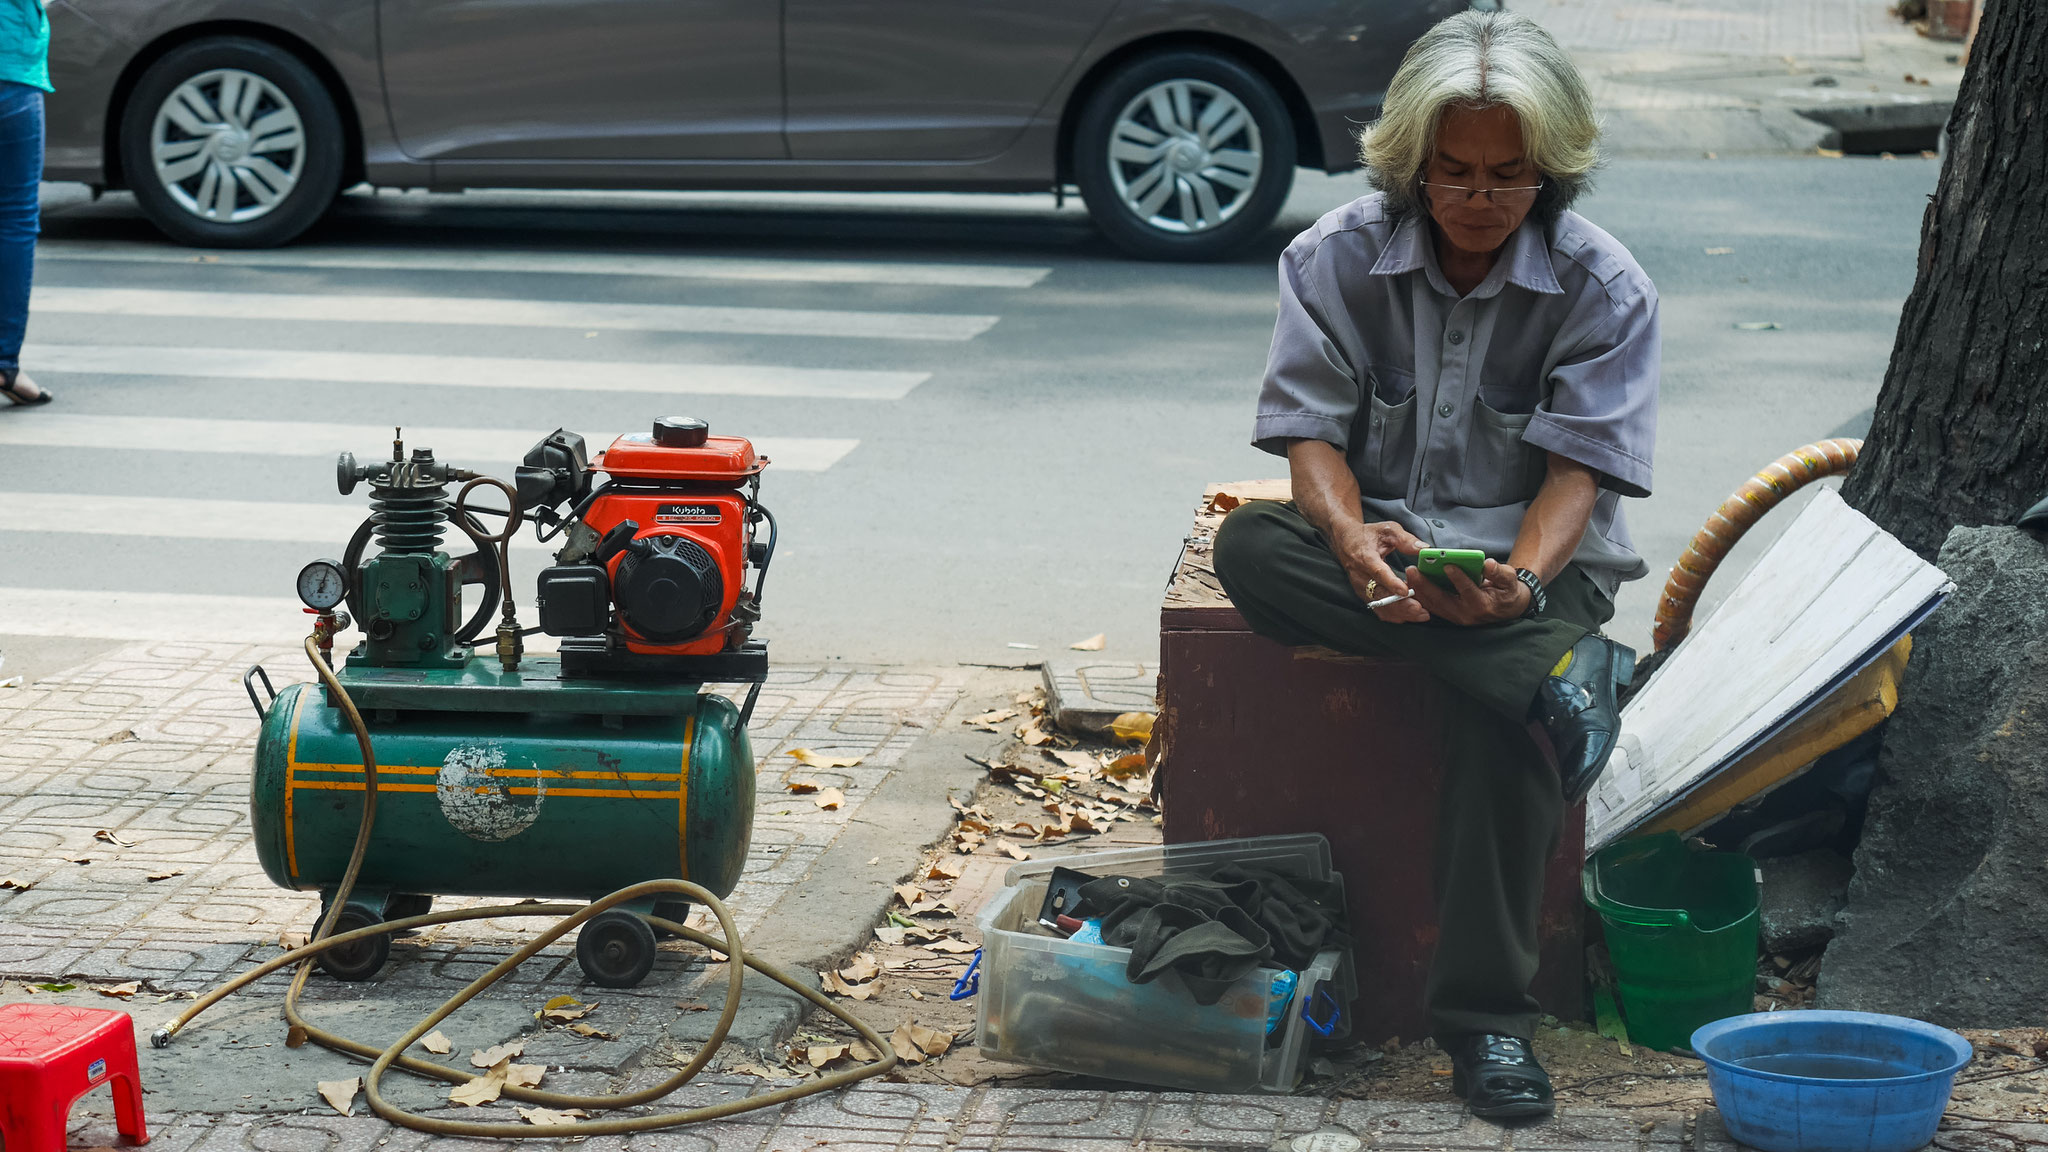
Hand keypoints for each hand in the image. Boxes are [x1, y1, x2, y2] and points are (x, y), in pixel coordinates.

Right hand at [1333, 520, 1429, 622]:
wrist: (1346, 542)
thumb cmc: (1368, 535)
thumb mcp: (1387, 529)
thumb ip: (1405, 539)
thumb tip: (1424, 548)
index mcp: (1366, 558)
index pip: (1379, 573)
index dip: (1392, 583)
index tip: (1405, 591)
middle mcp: (1361, 576)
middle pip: (1381, 595)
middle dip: (1401, 604)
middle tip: (1420, 609)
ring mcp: (1361, 588)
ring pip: (1380, 606)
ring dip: (1400, 612)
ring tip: (1421, 614)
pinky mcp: (1364, 595)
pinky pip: (1378, 609)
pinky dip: (1394, 615)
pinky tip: (1409, 616)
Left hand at [1407, 558, 1530, 625]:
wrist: (1507, 608)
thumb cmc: (1507, 591)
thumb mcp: (1509, 580)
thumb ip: (1499, 572)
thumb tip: (1488, 564)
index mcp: (1482, 604)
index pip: (1468, 590)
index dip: (1458, 578)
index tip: (1448, 565)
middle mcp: (1466, 614)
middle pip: (1442, 600)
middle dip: (1426, 585)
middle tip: (1413, 570)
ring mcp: (1457, 617)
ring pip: (1434, 605)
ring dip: (1420, 590)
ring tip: (1410, 574)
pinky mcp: (1450, 616)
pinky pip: (1432, 607)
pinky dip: (1422, 596)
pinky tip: (1412, 583)